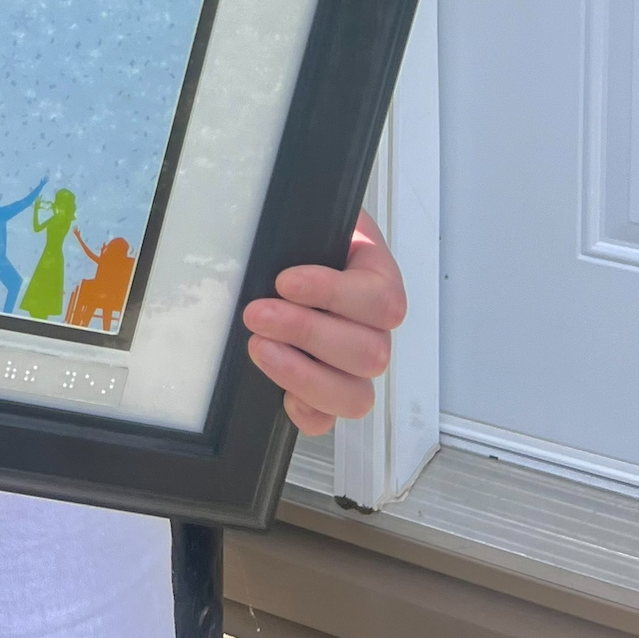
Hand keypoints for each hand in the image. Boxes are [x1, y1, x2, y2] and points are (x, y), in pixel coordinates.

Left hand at [241, 212, 406, 435]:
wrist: (291, 250)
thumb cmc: (304, 235)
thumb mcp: (312, 217)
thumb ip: (309, 221)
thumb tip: (283, 224)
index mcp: (377, 279)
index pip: (380, 299)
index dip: (333, 294)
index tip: (285, 281)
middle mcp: (374, 329)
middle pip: (370, 353)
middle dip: (306, 333)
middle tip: (258, 314)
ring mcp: (354, 368)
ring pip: (356, 394)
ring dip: (304, 374)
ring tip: (260, 348)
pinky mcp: (326, 393)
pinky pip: (329, 420)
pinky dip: (306, 412)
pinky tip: (280, 393)